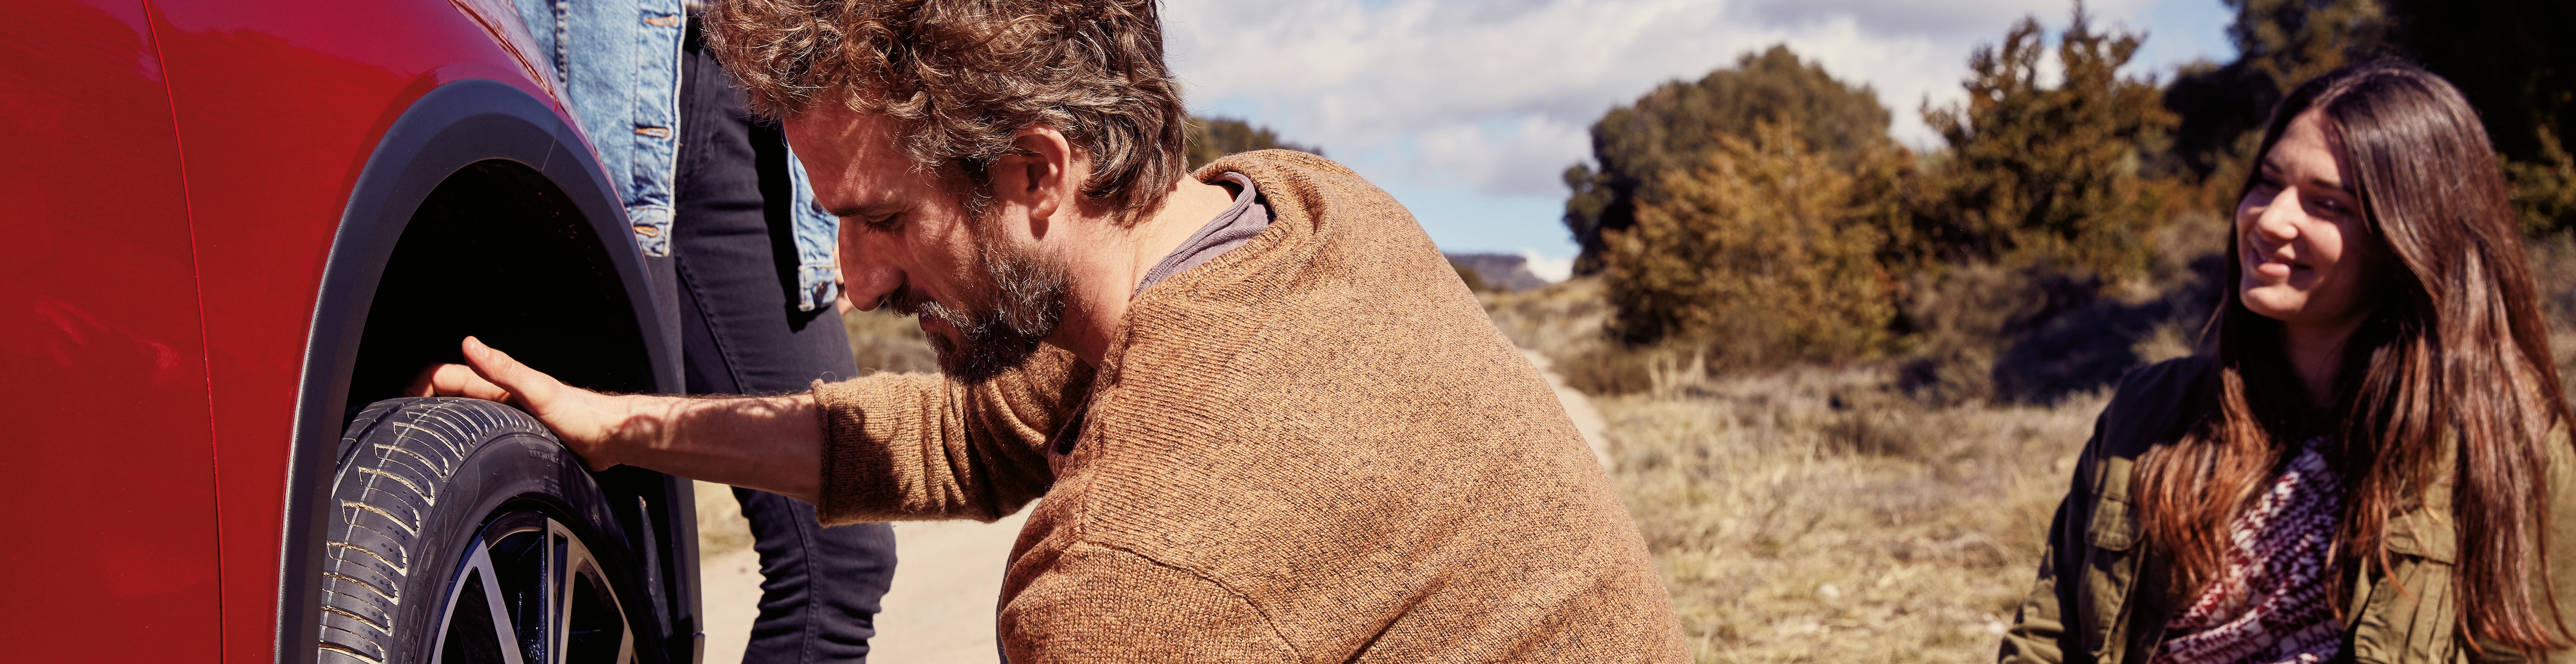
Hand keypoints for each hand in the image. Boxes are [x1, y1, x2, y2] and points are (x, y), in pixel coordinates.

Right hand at [405, 337, 634, 470]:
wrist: (611, 438)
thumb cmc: (582, 416)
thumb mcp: (539, 392)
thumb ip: (505, 369)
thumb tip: (469, 343)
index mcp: (496, 387)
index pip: (443, 377)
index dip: (416, 385)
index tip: (397, 404)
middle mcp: (497, 400)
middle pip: (445, 396)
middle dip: (416, 405)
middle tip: (394, 427)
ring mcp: (505, 418)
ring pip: (459, 415)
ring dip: (436, 422)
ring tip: (413, 443)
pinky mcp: (515, 437)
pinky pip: (476, 434)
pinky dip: (459, 440)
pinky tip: (454, 458)